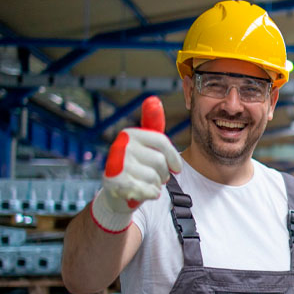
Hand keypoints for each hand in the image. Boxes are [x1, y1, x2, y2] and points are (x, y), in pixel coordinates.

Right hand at [90, 96, 181, 232]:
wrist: (117, 193)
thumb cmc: (138, 166)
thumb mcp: (146, 144)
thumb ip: (152, 123)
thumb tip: (153, 99)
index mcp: (130, 134)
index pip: (161, 141)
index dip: (173, 157)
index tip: (177, 169)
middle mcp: (121, 146)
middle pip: (159, 162)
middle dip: (163, 174)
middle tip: (154, 177)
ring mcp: (116, 165)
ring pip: (154, 178)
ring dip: (155, 185)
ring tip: (145, 183)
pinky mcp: (115, 184)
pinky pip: (147, 190)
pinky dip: (150, 194)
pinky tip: (143, 193)